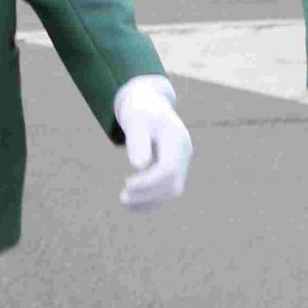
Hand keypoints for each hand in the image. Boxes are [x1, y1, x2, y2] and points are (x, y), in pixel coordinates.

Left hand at [112, 74, 191, 210]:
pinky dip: (151, 199)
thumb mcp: (136, 120)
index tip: (127, 184)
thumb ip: (138, 140)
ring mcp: (182, 163)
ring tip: (124, 201)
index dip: (149, 181)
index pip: (168, 169)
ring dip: (149, 201)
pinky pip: (166, 190)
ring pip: (171, 191)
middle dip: (149, 195)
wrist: (151, 105)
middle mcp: (184, 154)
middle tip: (122, 197)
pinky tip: (132, 203)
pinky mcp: (174, 170)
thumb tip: (139, 165)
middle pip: (173, 185)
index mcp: (178, 140)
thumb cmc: (141, 110)